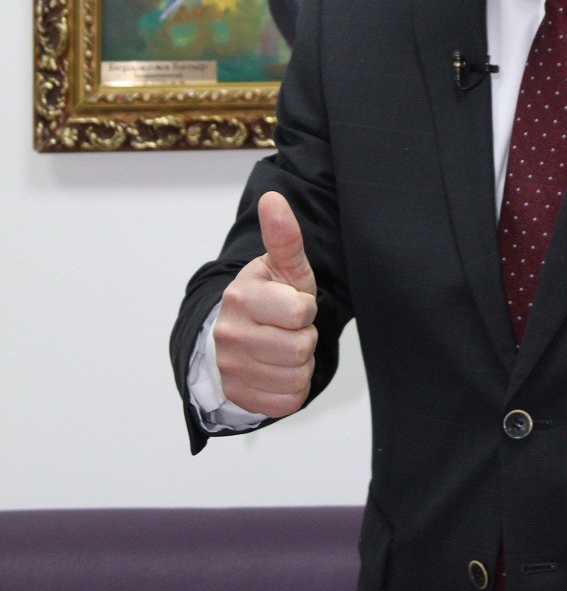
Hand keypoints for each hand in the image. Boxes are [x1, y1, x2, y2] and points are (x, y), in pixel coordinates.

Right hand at [213, 191, 318, 417]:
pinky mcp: (238, 396)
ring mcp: (230, 368)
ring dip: (299, 363)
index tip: (293, 302)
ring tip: (283, 346)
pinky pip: (287, 402)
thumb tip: (273, 197)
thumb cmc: (270, 296)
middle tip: (288, 327)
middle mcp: (229, 334)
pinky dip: (291, 388)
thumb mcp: (283, 267)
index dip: (305, 308)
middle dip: (304, 337)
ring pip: (297, 376)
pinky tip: (277, 370)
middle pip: (300, 348)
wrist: (238, 333)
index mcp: (241, 296)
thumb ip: (283, 236)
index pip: (299, 312)